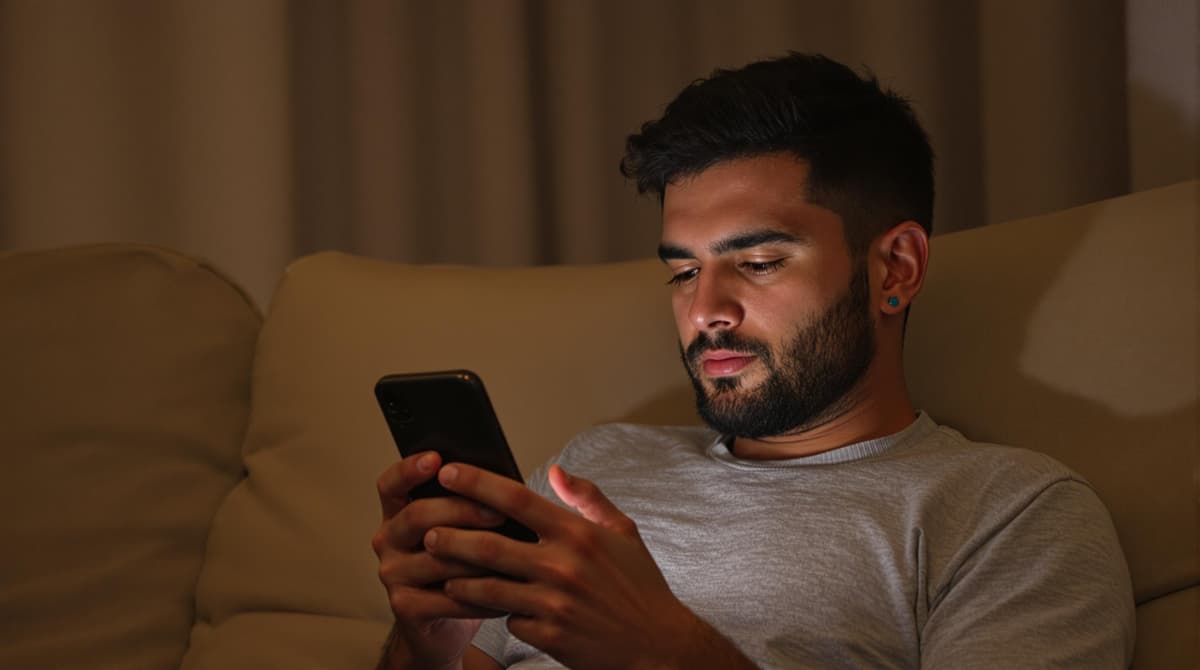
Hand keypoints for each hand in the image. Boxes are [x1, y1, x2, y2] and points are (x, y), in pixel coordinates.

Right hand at [371, 451, 507, 669]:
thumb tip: (504, 481)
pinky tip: (506, 593)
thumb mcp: (460, 533)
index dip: (409, 469)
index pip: (391, 484)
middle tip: (498, 513)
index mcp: (397, 514)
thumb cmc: (461, 570)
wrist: (445, 627)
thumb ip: (468, 506)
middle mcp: (388, 541)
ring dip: (478, 556)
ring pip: (436, 557)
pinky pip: (447, 597)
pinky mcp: (404, 607)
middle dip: (461, 510)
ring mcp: (393, 575)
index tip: (436, 458)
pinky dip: (481, 595)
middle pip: (417, 515)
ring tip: (513, 554)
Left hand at [424, 463, 735, 669]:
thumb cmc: (640, 586)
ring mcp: (554, 604)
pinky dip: (498, 614)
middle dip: (450, 537)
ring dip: (458, 580)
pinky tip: (486, 609)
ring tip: (442, 571)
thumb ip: (587, 498)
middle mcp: (563, 565)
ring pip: (487, 588)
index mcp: (578, 533)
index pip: (516, 499)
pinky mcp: (550, 637)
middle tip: (427, 530)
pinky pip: (509, 621)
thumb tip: (555, 470)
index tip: (449, 472)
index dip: (477, 483)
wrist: (658, 646)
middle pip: (489, 545)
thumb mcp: (624, 532)